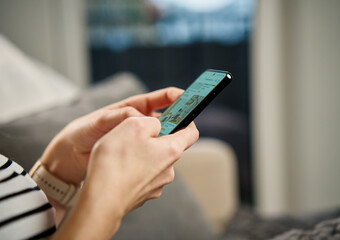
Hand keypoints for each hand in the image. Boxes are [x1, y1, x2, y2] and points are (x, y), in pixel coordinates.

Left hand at [40, 88, 183, 184]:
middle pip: (167, 118)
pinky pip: (154, 152)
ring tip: (178, 140)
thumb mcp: (99, 121)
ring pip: (163, 136)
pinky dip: (161, 153)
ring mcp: (139, 139)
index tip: (187, 97)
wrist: (69, 157)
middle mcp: (139, 123)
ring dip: (171, 137)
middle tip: (190, 121)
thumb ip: (119, 117)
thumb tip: (141, 117)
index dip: (175, 96)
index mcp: (132, 108)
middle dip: (180, 118)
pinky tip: (164, 157)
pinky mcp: (137, 154)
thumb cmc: (82, 133)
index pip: (159, 99)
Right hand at [57, 117, 198, 238]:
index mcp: (171, 150)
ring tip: (122, 152)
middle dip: (155, 138)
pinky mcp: (142, 195)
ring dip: (142, 154)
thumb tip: (156, 125)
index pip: (191, 132)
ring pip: (153, 162)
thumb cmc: (116, 162)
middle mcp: (168, 170)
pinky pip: (142, 176)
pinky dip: (133, 169)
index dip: (186, 120)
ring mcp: (156, 185)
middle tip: (135, 133)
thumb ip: (151, 121)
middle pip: (168, 147)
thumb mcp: (134, 126)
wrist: (101, 200)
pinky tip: (118, 168)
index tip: (176, 115)